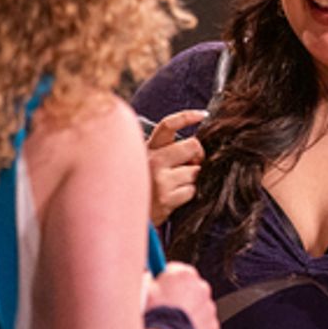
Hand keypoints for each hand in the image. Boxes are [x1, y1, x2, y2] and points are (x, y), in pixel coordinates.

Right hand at [146, 110, 206, 225]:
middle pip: (193, 145)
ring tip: (175, 185)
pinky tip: (173, 197)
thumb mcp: (146, 161)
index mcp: (148, 148)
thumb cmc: (143, 184)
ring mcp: (160, 179)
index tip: (203, 115)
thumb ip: (166, 150)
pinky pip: (191, 190)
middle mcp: (153, 160)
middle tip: (191, 164)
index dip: (187, 116)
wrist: (125, 213)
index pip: (168, 125)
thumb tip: (196, 147)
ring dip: (191, 178)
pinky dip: (187, 194)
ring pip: (195, 170)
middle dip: (198, 155)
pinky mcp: (167, 198)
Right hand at [146, 261, 218, 328]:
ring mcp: (209, 307)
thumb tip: (148, 276)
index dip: (165, 281)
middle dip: (178, 295)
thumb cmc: (152, 316)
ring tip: (170, 323)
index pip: (175, 270)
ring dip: (187, 312)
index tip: (159, 288)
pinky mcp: (213, 325)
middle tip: (164, 308)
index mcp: (184, 274)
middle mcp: (201, 287)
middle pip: (189, 287)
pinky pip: (203, 323)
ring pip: (197, 306)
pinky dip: (194, 327)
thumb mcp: (142, 291)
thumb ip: (148, 279)